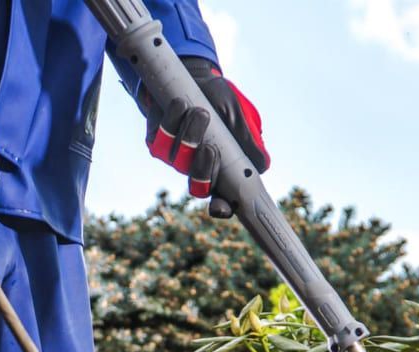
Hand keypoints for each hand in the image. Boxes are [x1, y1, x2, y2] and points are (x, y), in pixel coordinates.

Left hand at [139, 57, 269, 218]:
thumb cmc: (220, 100)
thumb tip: (262, 166)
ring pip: (179, 162)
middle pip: (198, 186)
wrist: (194, 76)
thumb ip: (248, 141)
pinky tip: (180, 104)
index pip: (222, 200)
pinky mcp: (156, 143)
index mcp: (222, 170)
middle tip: (210, 148)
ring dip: (190, 136)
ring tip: (201, 111)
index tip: (222, 208)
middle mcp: (197, 169)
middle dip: (204, 169)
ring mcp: (175, 158)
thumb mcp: (238, 117)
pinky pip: (160, 141)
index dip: (222, 208)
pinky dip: (172, 122)